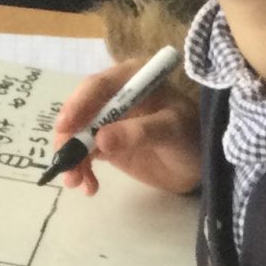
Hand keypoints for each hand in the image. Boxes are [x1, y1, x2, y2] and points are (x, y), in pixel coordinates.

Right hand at [50, 57, 200, 197]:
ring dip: (71, 158)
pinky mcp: (105, 143)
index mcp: (132, 79)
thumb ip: (139, 132)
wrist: (200, 163)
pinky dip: (81, 169)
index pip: (97, 86)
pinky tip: (89, 187)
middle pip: (79, 111)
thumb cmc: (192, 137)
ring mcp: (108, 121)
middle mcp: (115, 95)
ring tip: (77, 182)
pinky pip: (84, 153)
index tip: (65, 127)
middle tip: (66, 163)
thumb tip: (100, 139)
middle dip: (69, 138)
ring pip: (77, 135)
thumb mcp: (171, 131)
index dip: (78, 105)